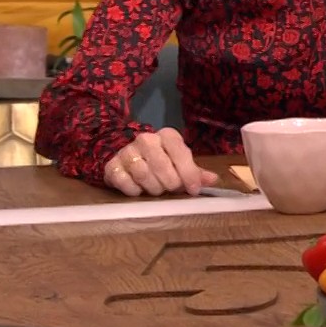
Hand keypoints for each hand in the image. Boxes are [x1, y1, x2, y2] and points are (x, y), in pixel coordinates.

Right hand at [104, 128, 219, 196]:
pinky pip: (125, 183)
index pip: (180, 153)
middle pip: (162, 167)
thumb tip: (213, 180)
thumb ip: (195, 172)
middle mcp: (146, 139)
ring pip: (144, 175)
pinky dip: (134, 190)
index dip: (189, 173)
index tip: (193, 190)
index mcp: (167, 136)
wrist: (127, 157)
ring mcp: (127, 151)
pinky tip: (139, 189)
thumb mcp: (180, 162)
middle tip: (172, 189)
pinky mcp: (112, 165)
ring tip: (156, 188)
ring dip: (153, 188)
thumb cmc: (161, 161)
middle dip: (170, 184)